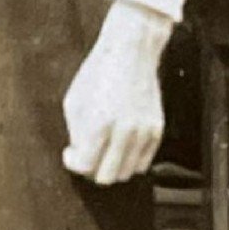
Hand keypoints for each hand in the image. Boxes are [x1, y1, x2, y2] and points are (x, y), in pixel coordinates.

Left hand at [61, 0, 173, 185]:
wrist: (131, 52)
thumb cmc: (98, 72)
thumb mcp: (74, 100)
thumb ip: (76, 134)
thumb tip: (80, 157)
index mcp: (99, 123)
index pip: (86, 166)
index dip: (74, 164)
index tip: (71, 154)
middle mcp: (123, 131)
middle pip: (107, 177)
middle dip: (92, 170)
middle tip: (87, 156)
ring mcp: (143, 132)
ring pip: (128, 173)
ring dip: (112, 167)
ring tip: (104, 150)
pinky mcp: (157, 130)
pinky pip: (144, 163)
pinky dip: (130, 160)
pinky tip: (120, 145)